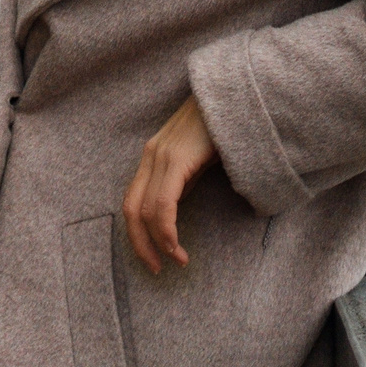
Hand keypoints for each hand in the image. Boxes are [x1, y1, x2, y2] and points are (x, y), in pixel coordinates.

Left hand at [122, 97, 218, 273]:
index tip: (153, 257)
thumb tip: (175, 208)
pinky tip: (176, 246)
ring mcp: (161, 156)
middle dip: (139, 244)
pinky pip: (162, 203)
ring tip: (176, 261)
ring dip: (157, 243)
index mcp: (153, 156)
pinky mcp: (176, 158)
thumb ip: (182, 179)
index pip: (132, 201)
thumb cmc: (222, 127)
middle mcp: (150, 155)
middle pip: (130, 209)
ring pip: (145, 210)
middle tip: (155, 269)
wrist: (235, 96)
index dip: (137, 234)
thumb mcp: (197, 158)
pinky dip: (166, 230)